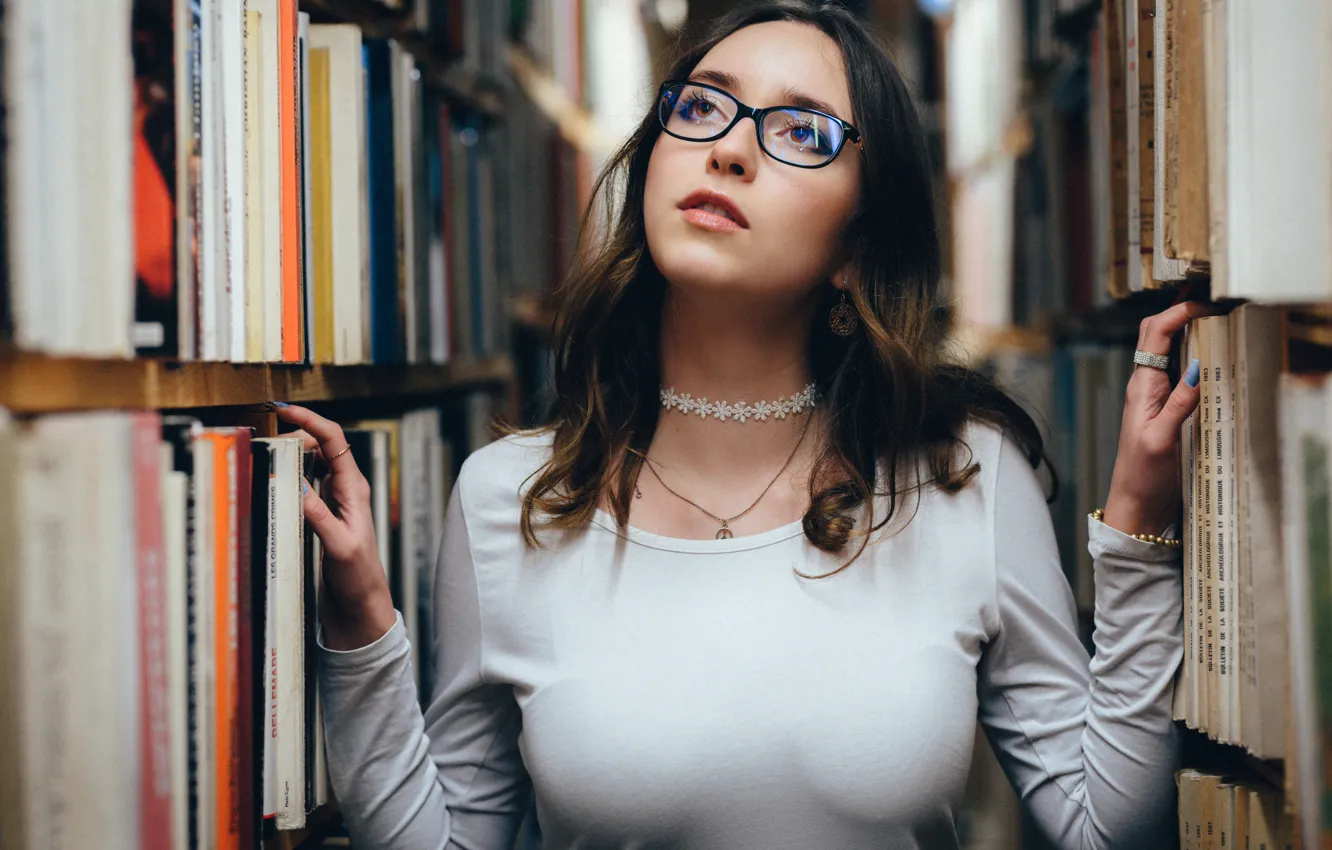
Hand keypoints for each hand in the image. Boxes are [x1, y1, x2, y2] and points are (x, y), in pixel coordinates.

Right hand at [273, 403, 396, 649]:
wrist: (361, 605)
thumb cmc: (358, 577)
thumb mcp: (338, 545)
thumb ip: (318, 514)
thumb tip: (295, 484)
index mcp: (355, 488)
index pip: (334, 441)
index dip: (311, 421)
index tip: (283, 410)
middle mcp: (345, 488)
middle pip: (320, 446)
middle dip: (294, 436)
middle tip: (265, 443)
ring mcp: (333, 499)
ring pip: (310, 463)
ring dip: (289, 456)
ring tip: (265, 458)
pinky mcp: (322, 513)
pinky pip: (303, 483)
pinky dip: (287, 476)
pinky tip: (271, 483)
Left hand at [1102, 301, 1212, 538]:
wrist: (1135, 505)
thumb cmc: (1143, 477)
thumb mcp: (1162, 440)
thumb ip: (1178, 404)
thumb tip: (1200, 367)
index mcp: (1141, 387)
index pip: (1153, 333)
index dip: (1177, 312)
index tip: (1204, 305)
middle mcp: (1145, 385)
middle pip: (1155, 333)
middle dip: (1178, 310)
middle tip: (1210, 300)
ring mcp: (1154, 396)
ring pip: (1167, 349)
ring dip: (1185, 329)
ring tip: (1214, 316)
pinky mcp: (1165, 409)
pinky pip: (1177, 371)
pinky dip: (1193, 353)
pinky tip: (1211, 353)